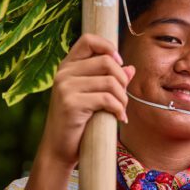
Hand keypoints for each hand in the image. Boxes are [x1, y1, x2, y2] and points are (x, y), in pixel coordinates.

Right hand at [38, 33, 134, 168]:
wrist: (59, 149)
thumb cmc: (79, 122)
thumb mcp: (95, 97)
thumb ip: (110, 80)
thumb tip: (131, 68)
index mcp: (68, 66)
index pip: (88, 40)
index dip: (108, 47)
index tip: (119, 63)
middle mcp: (63, 73)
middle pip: (107, 61)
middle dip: (122, 81)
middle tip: (123, 98)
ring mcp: (65, 87)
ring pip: (110, 81)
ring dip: (123, 98)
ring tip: (120, 110)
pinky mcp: (71, 103)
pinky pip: (107, 99)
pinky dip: (119, 109)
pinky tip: (119, 118)